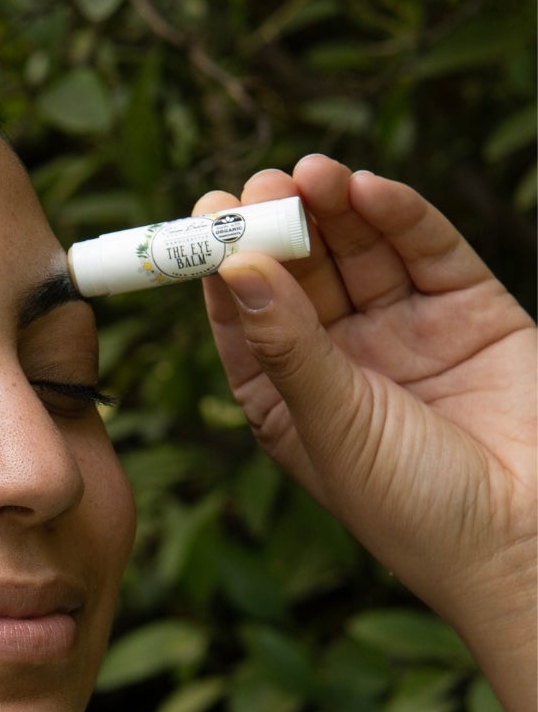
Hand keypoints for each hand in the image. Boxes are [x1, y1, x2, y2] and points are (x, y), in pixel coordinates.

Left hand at [195, 154, 536, 711]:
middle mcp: (343, 359)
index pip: (244, 318)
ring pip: (359, 250)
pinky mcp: (470, 309)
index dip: (222, 266)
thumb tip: (234, 269)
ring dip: (331, 207)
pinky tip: (365, 189)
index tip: (204, 217)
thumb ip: (288, 345)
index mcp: (289, 399)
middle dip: (278, 225)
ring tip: (308, 173)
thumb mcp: (333, 424)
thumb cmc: (413, 507)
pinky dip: (397, 215)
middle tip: (259, 185)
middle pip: (298, 273)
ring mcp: (406, 330)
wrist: (523, 537)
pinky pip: (426, 250)